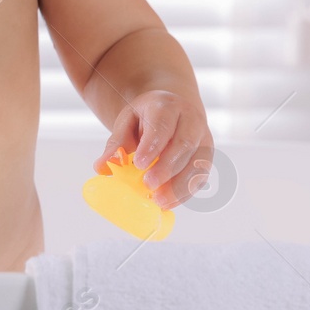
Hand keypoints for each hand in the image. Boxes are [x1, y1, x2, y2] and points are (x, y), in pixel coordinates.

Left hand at [94, 90, 212, 209]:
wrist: (173, 110)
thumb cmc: (147, 117)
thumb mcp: (128, 121)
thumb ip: (116, 143)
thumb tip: (102, 167)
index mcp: (167, 106)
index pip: (162, 124)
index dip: (152, 145)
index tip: (138, 164)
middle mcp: (190, 119)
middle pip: (184, 144)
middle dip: (167, 168)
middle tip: (148, 185)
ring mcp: (203, 138)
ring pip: (197, 162)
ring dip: (179, 185)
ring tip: (158, 201)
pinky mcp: (207, 156)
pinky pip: (201, 176)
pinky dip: (185, 192)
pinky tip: (169, 202)